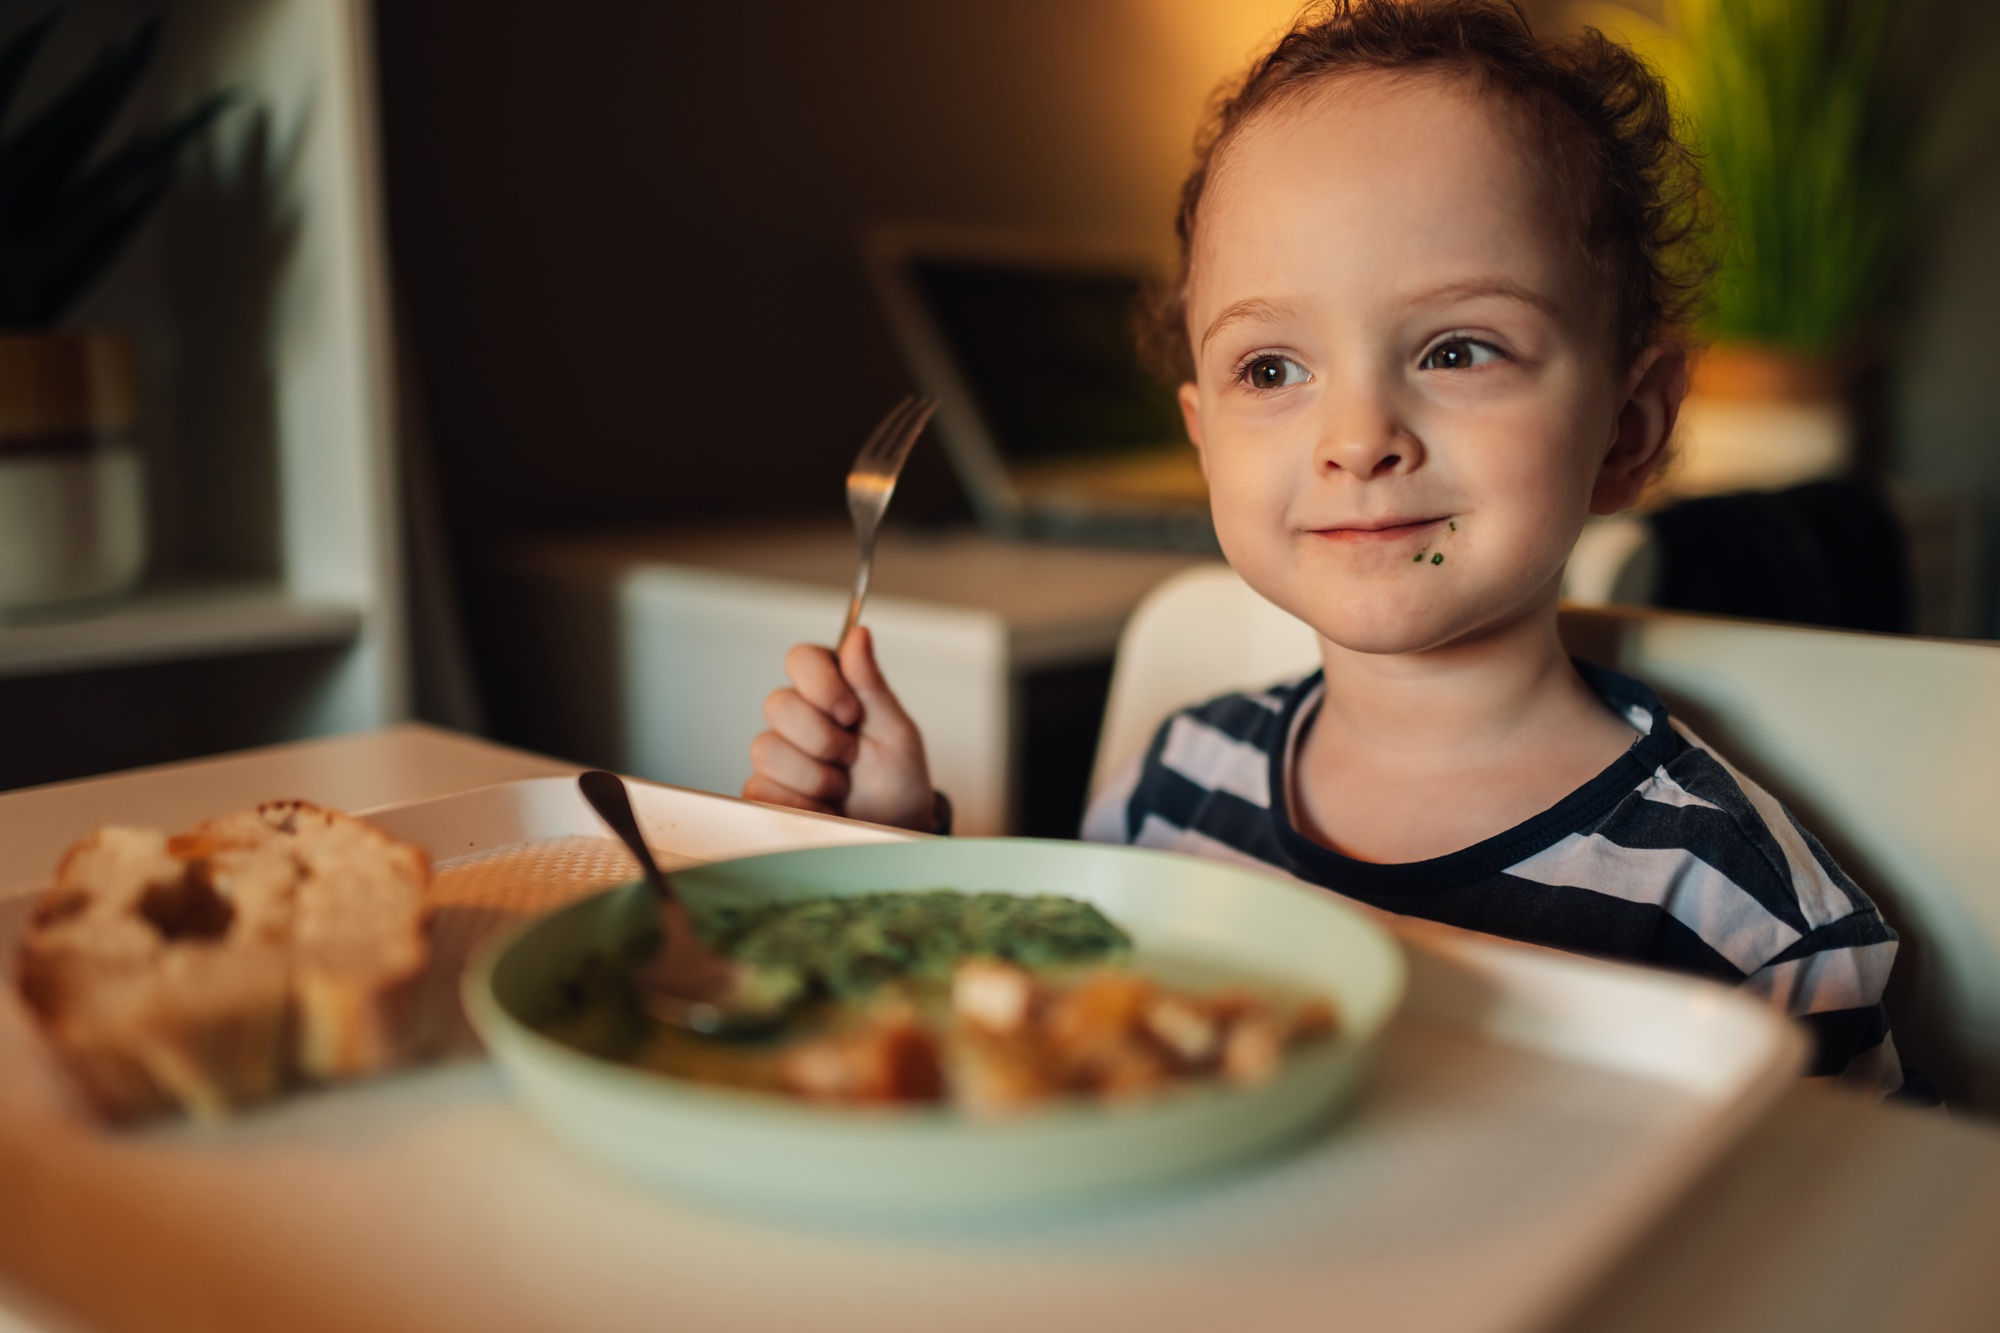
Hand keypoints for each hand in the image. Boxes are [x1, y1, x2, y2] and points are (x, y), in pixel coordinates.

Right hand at [743, 626, 935, 829]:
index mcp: (831, 690)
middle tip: (852, 758)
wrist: (893, 829)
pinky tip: (824, 809)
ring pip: (768, 750)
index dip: (822, 686)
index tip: (851, 714)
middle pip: (778, 705)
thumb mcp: (895, 729)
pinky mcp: (766, 791)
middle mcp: (799, 717)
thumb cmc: (897, 779)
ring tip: (841, 788)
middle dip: (824, 740)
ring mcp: (778, 753)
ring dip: (816, 777)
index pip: (801, 658)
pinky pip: (762, 789)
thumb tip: (859, 634)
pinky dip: (802, 804)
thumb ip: (871, 683)